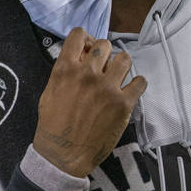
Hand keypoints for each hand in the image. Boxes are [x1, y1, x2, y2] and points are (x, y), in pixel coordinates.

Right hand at [33, 27, 147, 177]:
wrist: (63, 155)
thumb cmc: (53, 126)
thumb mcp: (49, 92)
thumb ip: (64, 72)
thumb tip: (78, 59)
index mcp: (66, 69)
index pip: (78, 35)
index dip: (85, 38)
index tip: (88, 48)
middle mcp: (88, 74)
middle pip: (104, 45)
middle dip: (104, 54)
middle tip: (103, 67)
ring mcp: (107, 88)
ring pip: (124, 58)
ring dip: (121, 66)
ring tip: (118, 77)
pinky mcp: (123, 104)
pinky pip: (140, 82)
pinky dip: (137, 84)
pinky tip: (130, 90)